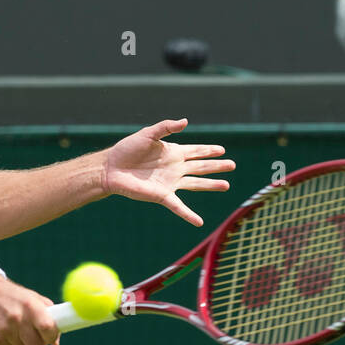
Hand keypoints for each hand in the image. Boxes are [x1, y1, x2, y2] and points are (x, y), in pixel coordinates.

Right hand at [0, 275, 59, 344]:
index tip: (50, 336)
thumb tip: (55, 342)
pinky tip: (7, 333)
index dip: (52, 336)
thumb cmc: (13, 297)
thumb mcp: (32, 298)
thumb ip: (48, 316)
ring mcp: (4, 330)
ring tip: (19, 333)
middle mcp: (17, 318)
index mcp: (30, 305)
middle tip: (35, 338)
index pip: (48, 328)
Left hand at [104, 118, 234, 227]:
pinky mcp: (162, 195)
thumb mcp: (148, 134)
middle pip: (200, 167)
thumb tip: (186, 122)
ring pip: (196, 184)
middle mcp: (174, 168)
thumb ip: (166, 128)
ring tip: (226, 185)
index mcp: (172, 152)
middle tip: (232, 165)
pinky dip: (189, 215)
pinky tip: (199, 222)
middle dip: (216, 166)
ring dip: (211, 185)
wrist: (112, 168)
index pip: (196, 151)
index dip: (208, 150)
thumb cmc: (127, 149)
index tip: (221, 150)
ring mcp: (170, 182)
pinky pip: (179, 206)